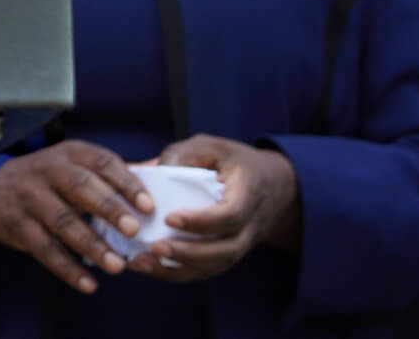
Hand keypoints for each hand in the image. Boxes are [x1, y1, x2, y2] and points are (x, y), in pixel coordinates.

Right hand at [0, 141, 155, 293]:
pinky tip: (89, 285)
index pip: (101, 162)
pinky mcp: (18, 226)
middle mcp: (47, 171)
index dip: (126, 182)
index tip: (148, 206)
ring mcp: (30, 198)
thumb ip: (112, 174)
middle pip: (80, 188)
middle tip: (134, 230)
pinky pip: (44, 249)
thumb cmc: (48, 180)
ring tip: (118, 266)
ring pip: (63, 221)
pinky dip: (68, 269)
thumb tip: (159, 174)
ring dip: (92, 245)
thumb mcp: (73, 165)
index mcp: (69, 154)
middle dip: (109, 208)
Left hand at [134, 136, 300, 282]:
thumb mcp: (212, 147)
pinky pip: (208, 270)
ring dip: (178, 269)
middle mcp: (249, 226)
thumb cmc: (235, 162)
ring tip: (144, 262)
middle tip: (154, 247)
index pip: (230, 216)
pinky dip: (179, 272)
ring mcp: (241, 244)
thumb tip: (148, 170)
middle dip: (188, 253)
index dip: (202, 221)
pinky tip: (150, 267)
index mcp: (248, 194)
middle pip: (225, 251)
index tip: (169, 217)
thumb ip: (183, 155)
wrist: (275, 186)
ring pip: (215, 266)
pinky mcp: (228, 253)